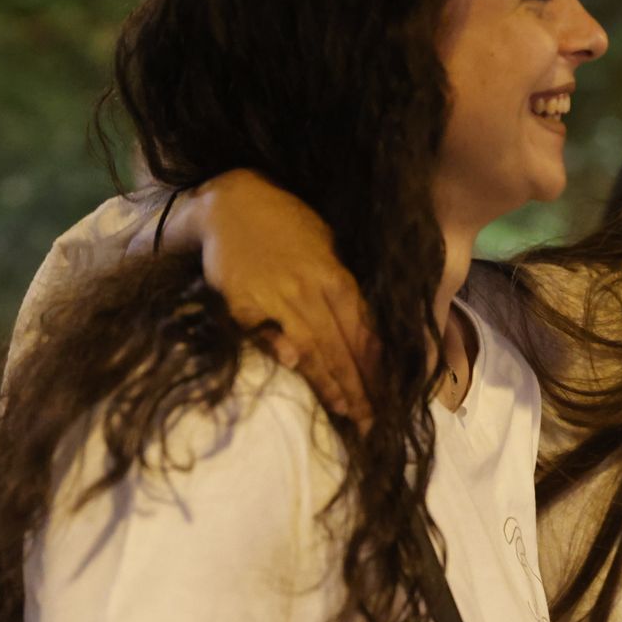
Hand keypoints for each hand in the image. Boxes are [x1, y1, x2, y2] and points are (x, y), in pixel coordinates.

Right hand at [189, 170, 376, 419]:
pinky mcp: (242, 302)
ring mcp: (275, 296)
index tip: (388, 395)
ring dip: (330, 381)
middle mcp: (309, 288)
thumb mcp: (326, 246)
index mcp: (335, 277)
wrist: (232, 201)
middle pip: (341, 345)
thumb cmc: (286, 223)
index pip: (362, 331)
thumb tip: (361, 333)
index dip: (375, 366)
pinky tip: (295, 370)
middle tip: (372, 419)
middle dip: (359, 385)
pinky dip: (280, 351)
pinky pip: (264, 333)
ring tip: (347, 410)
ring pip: (310, 345)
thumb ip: (342, 290)